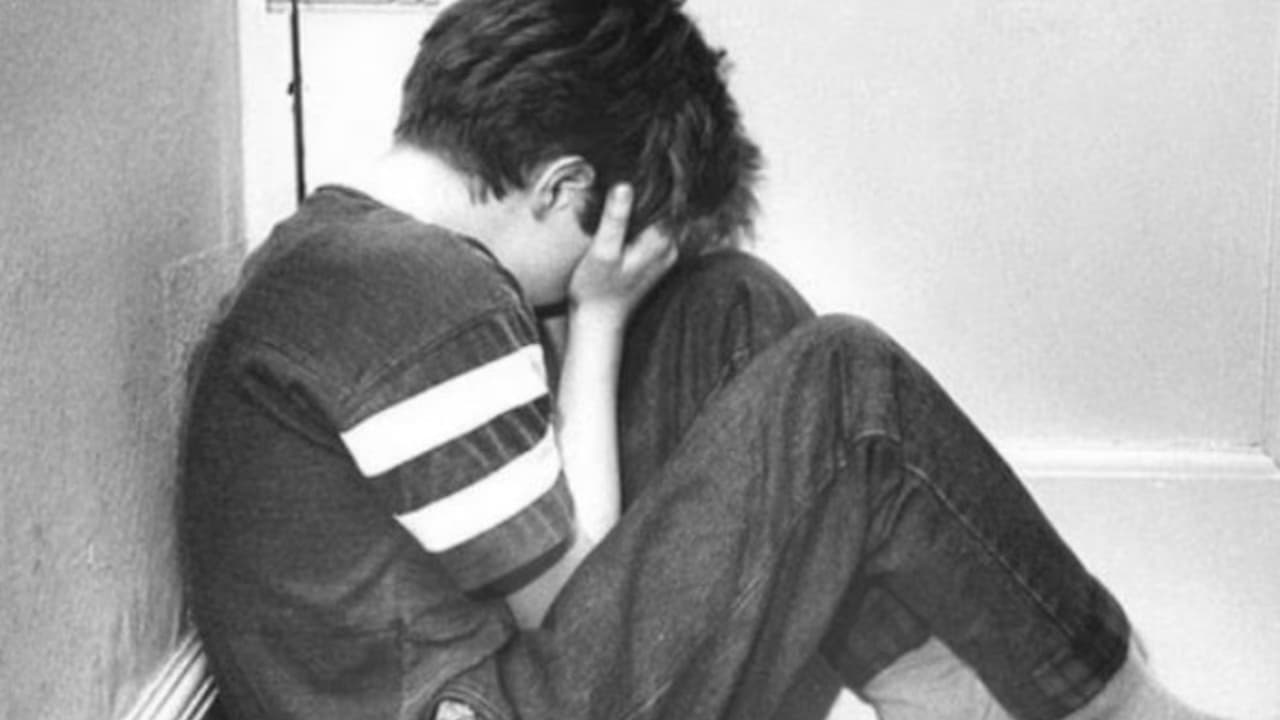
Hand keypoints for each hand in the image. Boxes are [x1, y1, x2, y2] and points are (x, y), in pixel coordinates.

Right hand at [568, 185, 677, 326]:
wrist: (598, 321)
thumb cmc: (596, 289)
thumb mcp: (602, 251)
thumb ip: (615, 219)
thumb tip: (624, 185)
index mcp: (661, 242)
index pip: (669, 198)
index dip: (656, 180)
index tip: (642, 166)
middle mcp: (669, 247)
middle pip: (666, 207)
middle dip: (651, 190)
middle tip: (631, 172)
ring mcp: (664, 254)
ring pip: (660, 217)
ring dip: (644, 204)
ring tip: (625, 189)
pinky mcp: (654, 259)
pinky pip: (653, 230)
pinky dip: (641, 220)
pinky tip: (625, 214)